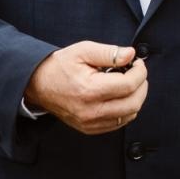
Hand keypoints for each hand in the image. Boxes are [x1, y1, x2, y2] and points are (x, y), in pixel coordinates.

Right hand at [24, 42, 148, 134]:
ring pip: (129, 115)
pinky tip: (119, 96)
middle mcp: (90, 111)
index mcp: (89, 90)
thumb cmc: (60, 66)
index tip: (137, 63)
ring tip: (127, 83)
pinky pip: (118, 123)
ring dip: (136, 98)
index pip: (129, 85)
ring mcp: (89, 122)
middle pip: (134, 103)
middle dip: (142, 85)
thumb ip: (109, 52)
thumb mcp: (83, 50)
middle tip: (137, 73)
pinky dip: (125, 109)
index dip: (140, 72)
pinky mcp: (89, 128)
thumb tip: (130, 55)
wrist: (37, 84)